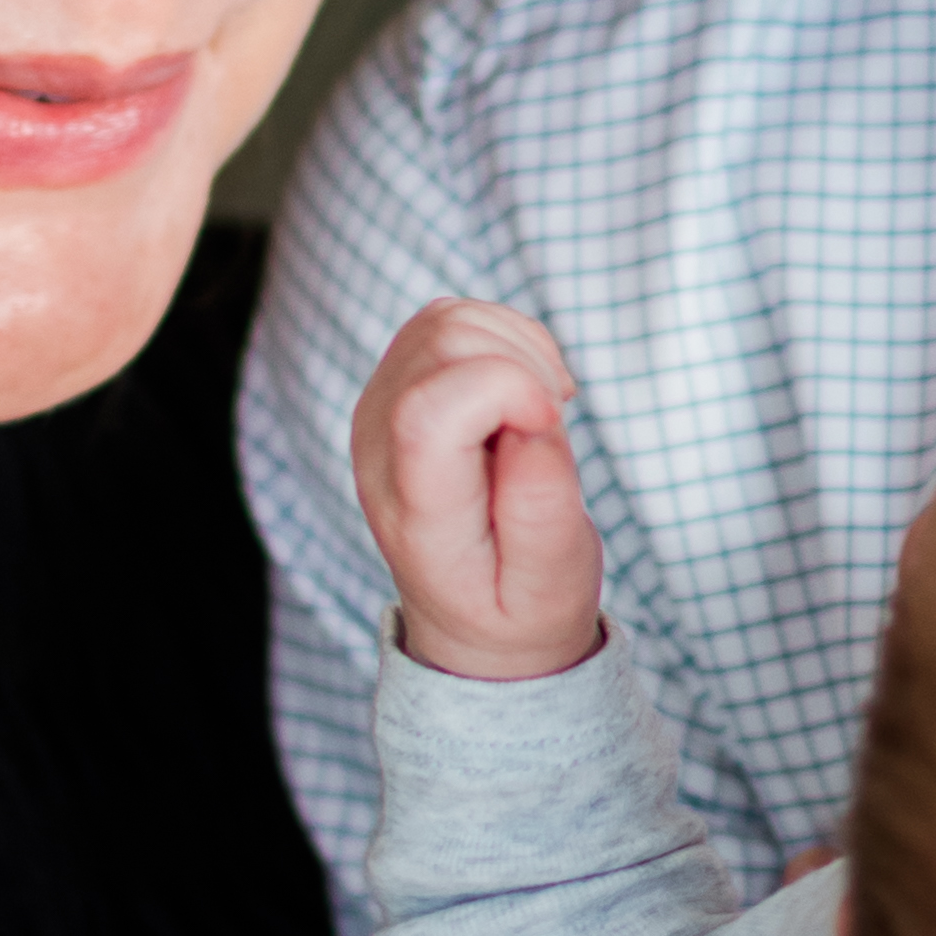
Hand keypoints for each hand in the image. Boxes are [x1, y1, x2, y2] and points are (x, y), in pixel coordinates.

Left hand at [350, 296, 604, 679]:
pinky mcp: (400, 383)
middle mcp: (379, 448)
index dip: (507, 388)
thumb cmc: (518, 606)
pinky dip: (506, 337)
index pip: (429, 411)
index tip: (553, 421)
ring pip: (447, 320)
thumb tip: (534, 420)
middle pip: (442, 346)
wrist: (473, 617)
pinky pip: (452, 318)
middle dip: (523, 363)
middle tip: (556, 420)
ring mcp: (381, 408)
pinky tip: (527, 391)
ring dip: (517, 346)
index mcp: (413, 509)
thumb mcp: (550, 585)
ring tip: (545, 409)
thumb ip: (541, 510)